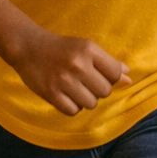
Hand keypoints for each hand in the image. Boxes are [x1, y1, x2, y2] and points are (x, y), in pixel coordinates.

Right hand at [10, 26, 131, 115]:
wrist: (27, 46)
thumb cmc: (61, 48)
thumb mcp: (85, 48)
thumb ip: (107, 63)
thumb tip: (128, 78)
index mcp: (88, 49)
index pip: (115, 73)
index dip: (111, 79)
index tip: (99, 75)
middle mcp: (77, 63)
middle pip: (105, 92)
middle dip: (97, 90)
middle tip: (83, 81)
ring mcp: (63, 79)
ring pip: (91, 104)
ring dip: (84, 99)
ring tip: (73, 87)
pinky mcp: (51, 93)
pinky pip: (73, 111)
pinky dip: (71, 106)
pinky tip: (64, 95)